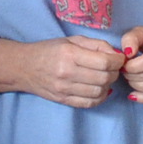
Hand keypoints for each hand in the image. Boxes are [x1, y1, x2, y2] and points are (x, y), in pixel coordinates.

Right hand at [0, 36, 126, 107]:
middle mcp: (67, 72)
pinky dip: (100, 97)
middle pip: (104, 78)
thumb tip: (116, 55)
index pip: (104, 62)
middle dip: (114, 73)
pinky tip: (99, 89)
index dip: (117, 61)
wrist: (23, 67)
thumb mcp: (72, 40)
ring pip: (99, 92)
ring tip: (104, 77)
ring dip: (108, 85)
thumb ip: (96, 45)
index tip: (119, 59)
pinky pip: (89, 103)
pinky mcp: (63, 100)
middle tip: (113, 68)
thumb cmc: (49, 50)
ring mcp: (64, 89)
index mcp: (70, 54)